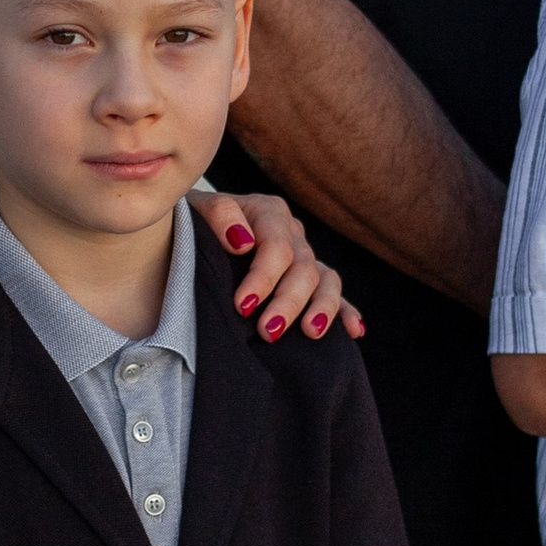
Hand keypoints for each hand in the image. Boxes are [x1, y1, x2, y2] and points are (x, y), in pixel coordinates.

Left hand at [200, 188, 361, 342]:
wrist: (190, 235)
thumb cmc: (191, 225)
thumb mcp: (196, 212)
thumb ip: (219, 215)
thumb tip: (243, 241)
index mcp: (268, 212)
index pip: (276, 246)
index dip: (263, 277)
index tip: (243, 305)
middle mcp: (292, 232)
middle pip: (303, 268)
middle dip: (287, 301)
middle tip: (268, 332)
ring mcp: (305, 257)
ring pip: (326, 281)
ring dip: (322, 308)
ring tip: (311, 333)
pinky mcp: (311, 279)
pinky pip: (334, 294)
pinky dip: (346, 312)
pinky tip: (355, 331)